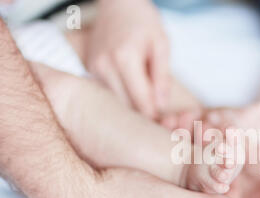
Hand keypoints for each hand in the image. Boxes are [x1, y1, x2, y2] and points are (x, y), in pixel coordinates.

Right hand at [87, 0, 169, 117]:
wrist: (118, 4)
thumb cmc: (144, 22)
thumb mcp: (161, 44)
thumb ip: (162, 76)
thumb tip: (161, 105)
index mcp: (125, 59)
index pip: (141, 102)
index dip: (156, 116)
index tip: (166, 121)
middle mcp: (104, 66)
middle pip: (126, 107)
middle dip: (144, 116)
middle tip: (159, 117)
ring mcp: (94, 68)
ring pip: (115, 104)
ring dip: (131, 109)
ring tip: (147, 104)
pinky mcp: (89, 69)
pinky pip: (107, 94)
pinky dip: (120, 98)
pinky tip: (132, 95)